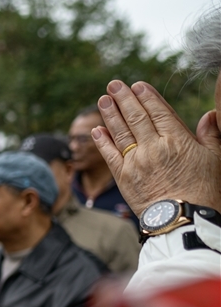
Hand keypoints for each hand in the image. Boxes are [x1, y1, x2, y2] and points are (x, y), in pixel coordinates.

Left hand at [92, 79, 220, 216]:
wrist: (182, 221)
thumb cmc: (205, 192)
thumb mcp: (216, 160)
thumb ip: (211, 135)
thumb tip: (209, 115)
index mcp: (177, 140)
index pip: (158, 112)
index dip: (146, 97)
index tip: (137, 85)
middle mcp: (153, 147)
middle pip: (136, 117)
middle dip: (124, 99)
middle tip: (114, 85)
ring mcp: (136, 162)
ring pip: (120, 132)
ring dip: (110, 114)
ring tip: (104, 100)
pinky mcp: (123, 177)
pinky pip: (109, 154)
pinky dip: (102, 141)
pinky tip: (97, 130)